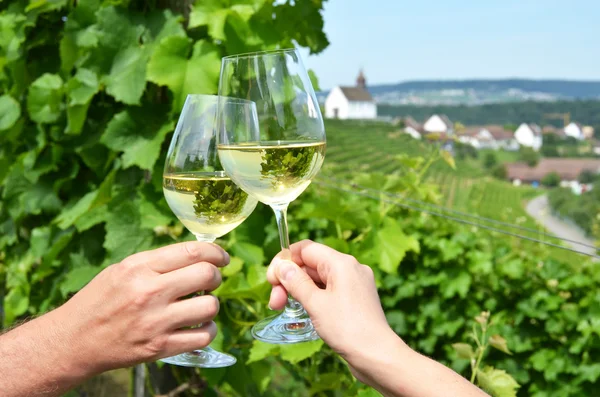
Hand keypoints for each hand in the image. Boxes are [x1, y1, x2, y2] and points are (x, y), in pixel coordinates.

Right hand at [54, 241, 228, 375]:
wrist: (74, 340)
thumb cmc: (99, 301)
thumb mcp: (122, 270)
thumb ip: (157, 262)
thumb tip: (197, 256)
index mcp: (140, 267)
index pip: (193, 251)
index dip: (216, 252)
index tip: (222, 258)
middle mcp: (149, 291)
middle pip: (207, 275)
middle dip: (216, 276)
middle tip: (210, 281)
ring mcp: (156, 321)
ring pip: (210, 306)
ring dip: (212, 305)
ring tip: (200, 305)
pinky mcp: (160, 347)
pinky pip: (203, 337)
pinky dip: (208, 330)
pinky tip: (199, 326)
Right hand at [266, 240, 407, 381]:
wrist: (377, 356)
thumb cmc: (347, 329)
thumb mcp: (315, 304)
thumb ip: (296, 282)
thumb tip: (282, 265)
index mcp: (341, 263)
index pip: (306, 249)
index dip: (285, 260)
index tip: (271, 280)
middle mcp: (350, 268)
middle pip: (310, 264)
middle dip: (289, 280)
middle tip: (274, 302)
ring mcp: (354, 283)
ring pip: (318, 279)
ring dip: (298, 290)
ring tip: (283, 308)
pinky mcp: (355, 298)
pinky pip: (328, 290)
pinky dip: (313, 297)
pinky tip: (303, 311)